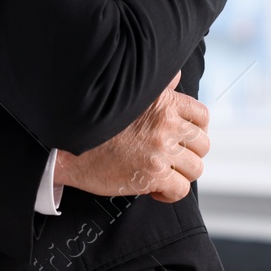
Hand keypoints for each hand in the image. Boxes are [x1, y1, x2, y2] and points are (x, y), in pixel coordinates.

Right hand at [53, 72, 210, 203]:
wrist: (68, 148)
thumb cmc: (96, 123)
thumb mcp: (130, 95)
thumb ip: (159, 87)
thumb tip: (176, 77)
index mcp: (163, 102)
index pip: (201, 115)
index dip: (197, 130)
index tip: (185, 139)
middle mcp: (166, 124)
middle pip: (202, 144)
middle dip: (190, 154)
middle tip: (172, 159)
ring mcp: (160, 150)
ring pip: (195, 168)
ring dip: (181, 174)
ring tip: (164, 174)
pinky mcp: (152, 175)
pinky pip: (180, 190)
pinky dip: (170, 193)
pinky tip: (155, 189)